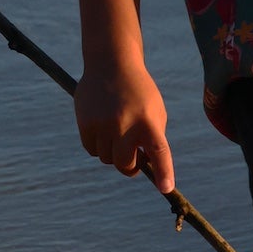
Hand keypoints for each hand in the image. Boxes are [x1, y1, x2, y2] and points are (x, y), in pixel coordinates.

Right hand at [74, 60, 174, 194]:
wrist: (111, 63)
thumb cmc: (139, 91)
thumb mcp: (154, 110)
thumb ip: (152, 137)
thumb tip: (147, 166)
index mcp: (148, 120)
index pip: (159, 152)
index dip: (163, 172)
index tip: (166, 188)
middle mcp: (125, 124)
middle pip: (126, 164)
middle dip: (131, 166)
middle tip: (135, 159)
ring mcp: (104, 125)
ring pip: (107, 159)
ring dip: (114, 153)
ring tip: (118, 133)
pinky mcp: (86, 123)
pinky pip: (92, 150)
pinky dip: (98, 146)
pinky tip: (103, 129)